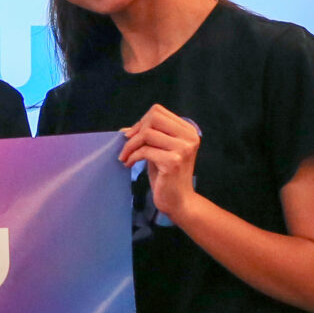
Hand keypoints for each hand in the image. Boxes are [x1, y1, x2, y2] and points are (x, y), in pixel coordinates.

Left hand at [120, 105, 203, 222]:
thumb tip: (124, 130)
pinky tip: (129, 164)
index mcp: (188, 130)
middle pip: (153, 117)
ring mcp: (183, 149)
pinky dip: (132, 156)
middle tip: (128, 145)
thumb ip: (147, 137)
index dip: (141, 121)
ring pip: (147, 134)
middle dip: (136, 131)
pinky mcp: (173, 162)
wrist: (179, 201)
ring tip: (125, 157)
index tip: (133, 136)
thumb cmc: (167, 176)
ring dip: (130, 145)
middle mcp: (189, 137)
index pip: (158, 111)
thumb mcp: (158, 151)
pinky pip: (145, 150)